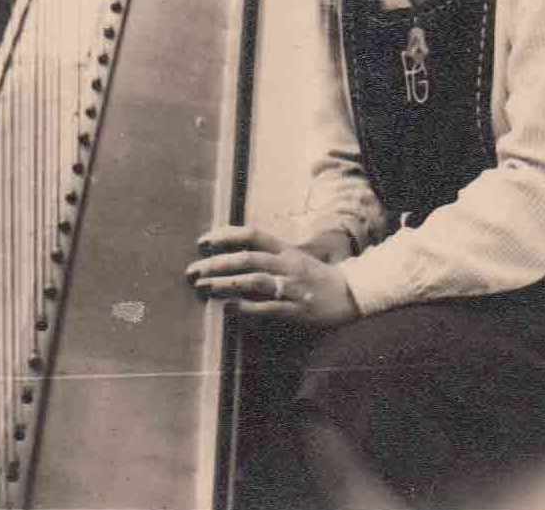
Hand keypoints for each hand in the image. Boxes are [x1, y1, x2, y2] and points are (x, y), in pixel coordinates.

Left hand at [186, 226, 359, 326]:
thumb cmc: (316, 277)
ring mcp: (292, 287)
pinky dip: (246, 308)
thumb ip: (267, 255)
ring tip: (204, 287)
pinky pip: (268, 307)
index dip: (225, 235)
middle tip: (192, 271)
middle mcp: (287, 264)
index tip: (203, 241)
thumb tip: (232, 254)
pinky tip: (228, 308)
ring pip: (254, 280)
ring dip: (225, 284)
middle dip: (216, 263)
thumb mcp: (294, 258)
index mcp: (285, 249)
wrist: (351, 295)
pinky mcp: (296, 310)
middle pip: (246, 258)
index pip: (251, 234)